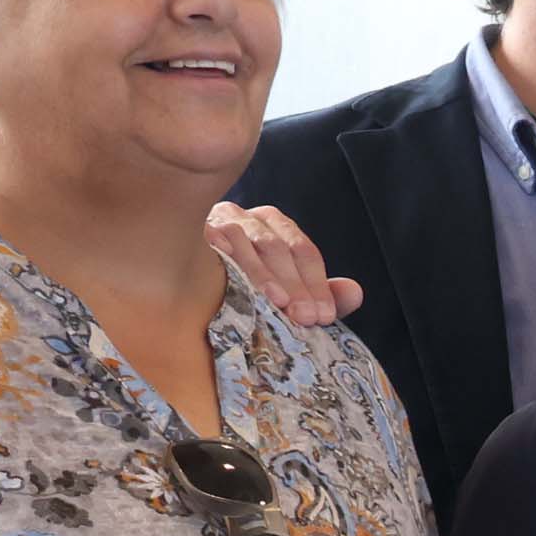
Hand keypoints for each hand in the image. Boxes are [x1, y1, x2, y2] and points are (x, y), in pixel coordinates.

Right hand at [204, 201, 359, 325]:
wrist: (181, 262)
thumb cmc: (242, 278)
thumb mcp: (286, 284)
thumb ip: (321, 291)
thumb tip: (355, 292)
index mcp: (275, 225)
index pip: (303, 252)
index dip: (316, 285)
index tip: (323, 316)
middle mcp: (247, 218)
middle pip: (277, 248)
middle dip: (295, 284)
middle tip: (305, 317)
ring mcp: (216, 221)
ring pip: (244, 243)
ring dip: (262, 274)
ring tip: (276, 302)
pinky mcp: (190, 230)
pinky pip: (209, 243)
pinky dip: (223, 260)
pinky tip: (233, 282)